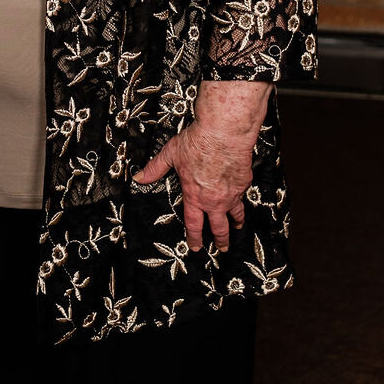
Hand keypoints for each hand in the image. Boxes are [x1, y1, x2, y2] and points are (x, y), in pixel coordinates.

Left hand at [134, 80, 268, 253]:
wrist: (223, 134)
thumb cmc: (196, 143)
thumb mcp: (170, 154)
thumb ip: (155, 169)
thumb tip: (139, 177)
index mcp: (194, 196)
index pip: (193, 224)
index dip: (194, 238)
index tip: (196, 247)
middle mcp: (214, 200)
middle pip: (218, 227)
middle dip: (220, 240)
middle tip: (221, 248)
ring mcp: (232, 193)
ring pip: (235, 214)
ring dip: (236, 223)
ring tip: (237, 227)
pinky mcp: (244, 183)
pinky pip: (242, 195)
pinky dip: (241, 199)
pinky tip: (240, 197)